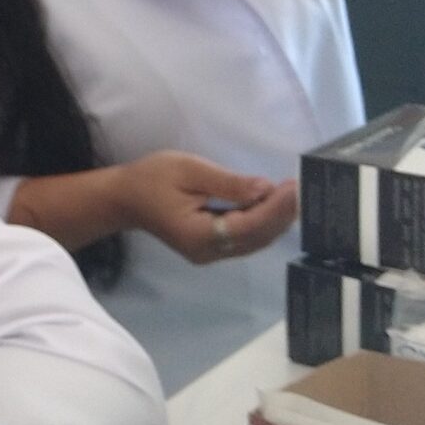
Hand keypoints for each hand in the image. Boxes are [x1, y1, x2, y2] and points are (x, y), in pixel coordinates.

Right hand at [115, 151, 296, 263]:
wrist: (124, 198)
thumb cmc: (151, 178)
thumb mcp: (188, 170)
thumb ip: (227, 182)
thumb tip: (265, 189)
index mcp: (198, 234)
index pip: (247, 225)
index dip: (274, 208)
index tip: (293, 187)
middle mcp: (207, 251)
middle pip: (255, 237)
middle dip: (281, 214)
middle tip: (300, 189)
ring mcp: (209, 254)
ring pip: (253, 242)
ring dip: (275, 220)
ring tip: (292, 196)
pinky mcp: (211, 249)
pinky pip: (245, 239)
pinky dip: (262, 223)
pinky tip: (273, 207)